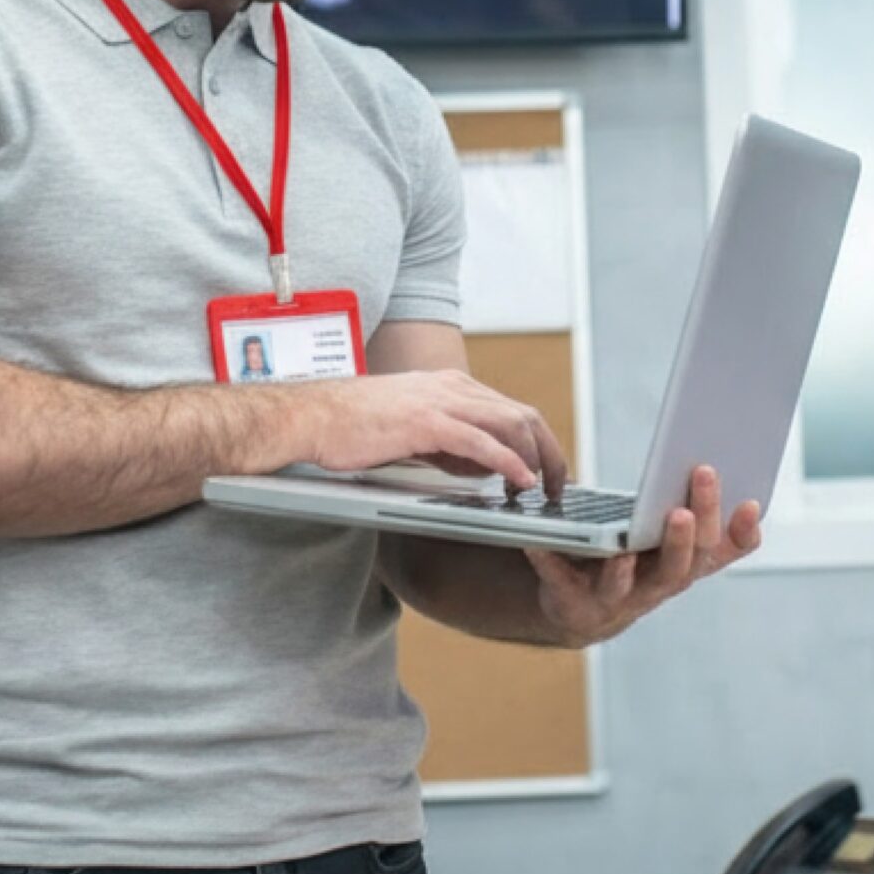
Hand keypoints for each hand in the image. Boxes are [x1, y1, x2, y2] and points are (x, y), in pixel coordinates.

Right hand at [305, 370, 566, 494]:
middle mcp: (452, 388)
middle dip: (550, 450)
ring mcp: (440, 402)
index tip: (550, 468)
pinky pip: (481, 443)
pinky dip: (509, 462)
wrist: (312, 417)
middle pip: (523, 414)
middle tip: (561, 483)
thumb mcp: (414, 431)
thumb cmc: (354, 427)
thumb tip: (484, 467)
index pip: (511, 409)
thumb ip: (451, 444)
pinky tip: (522, 481)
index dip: (538, 439)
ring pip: (510, 424)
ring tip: (547, 487)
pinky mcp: (426, 423)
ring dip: (536, 457)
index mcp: (450, 386)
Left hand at [525, 466, 760, 646]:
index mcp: (684, 564)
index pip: (719, 550)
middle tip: (685, 504)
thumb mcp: (670, 540)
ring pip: (629, 585)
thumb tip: (727, 472)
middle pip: (678, 565)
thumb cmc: (634, 560)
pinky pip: (561, 580)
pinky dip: (551, 562)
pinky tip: (539, 545)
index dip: (740, 533)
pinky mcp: (573, 601)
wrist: (582, 607)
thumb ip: (699, 514)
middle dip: (683, 535)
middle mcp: (657, 585)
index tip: (750, 502)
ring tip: (625, 549)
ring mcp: (616, 598)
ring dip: (625, 569)